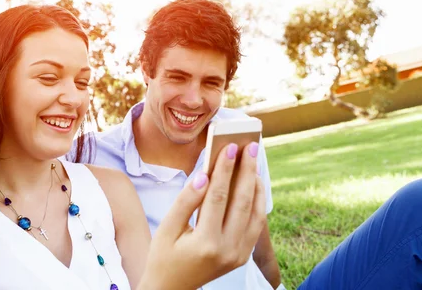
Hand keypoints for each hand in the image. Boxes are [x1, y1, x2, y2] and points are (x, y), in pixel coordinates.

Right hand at [138, 142, 265, 289]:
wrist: (171, 288)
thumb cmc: (163, 256)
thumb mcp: (167, 228)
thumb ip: (185, 201)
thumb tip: (203, 176)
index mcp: (206, 243)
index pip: (218, 198)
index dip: (224, 170)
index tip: (230, 147)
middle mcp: (228, 250)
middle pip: (242, 202)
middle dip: (247, 171)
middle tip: (251, 146)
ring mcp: (239, 255)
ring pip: (256, 213)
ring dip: (256, 185)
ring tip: (255, 161)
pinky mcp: (242, 256)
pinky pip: (256, 225)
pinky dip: (258, 202)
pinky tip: (254, 184)